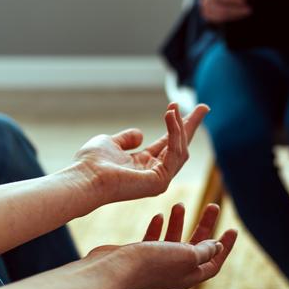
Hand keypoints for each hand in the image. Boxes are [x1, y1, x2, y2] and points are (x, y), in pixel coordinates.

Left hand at [73, 103, 209, 202]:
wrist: (84, 178)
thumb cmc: (91, 163)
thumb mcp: (110, 143)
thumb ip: (126, 139)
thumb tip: (140, 134)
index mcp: (143, 166)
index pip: (167, 145)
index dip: (178, 126)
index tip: (183, 107)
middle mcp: (154, 175)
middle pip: (180, 147)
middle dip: (190, 126)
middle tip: (204, 107)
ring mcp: (159, 181)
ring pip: (180, 150)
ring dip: (179, 126)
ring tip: (173, 107)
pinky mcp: (160, 182)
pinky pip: (175, 153)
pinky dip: (174, 133)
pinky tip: (170, 117)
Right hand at [87, 203, 236, 288]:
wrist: (113, 271)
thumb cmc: (151, 264)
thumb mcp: (186, 255)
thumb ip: (203, 250)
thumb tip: (216, 246)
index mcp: (189, 275)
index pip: (214, 262)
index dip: (225, 247)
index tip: (232, 228)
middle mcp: (174, 272)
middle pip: (197, 248)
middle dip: (205, 226)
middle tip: (212, 205)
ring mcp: (155, 265)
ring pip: (174, 241)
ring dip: (180, 222)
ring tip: (180, 204)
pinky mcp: (138, 257)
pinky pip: (153, 241)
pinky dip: (159, 228)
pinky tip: (159, 216)